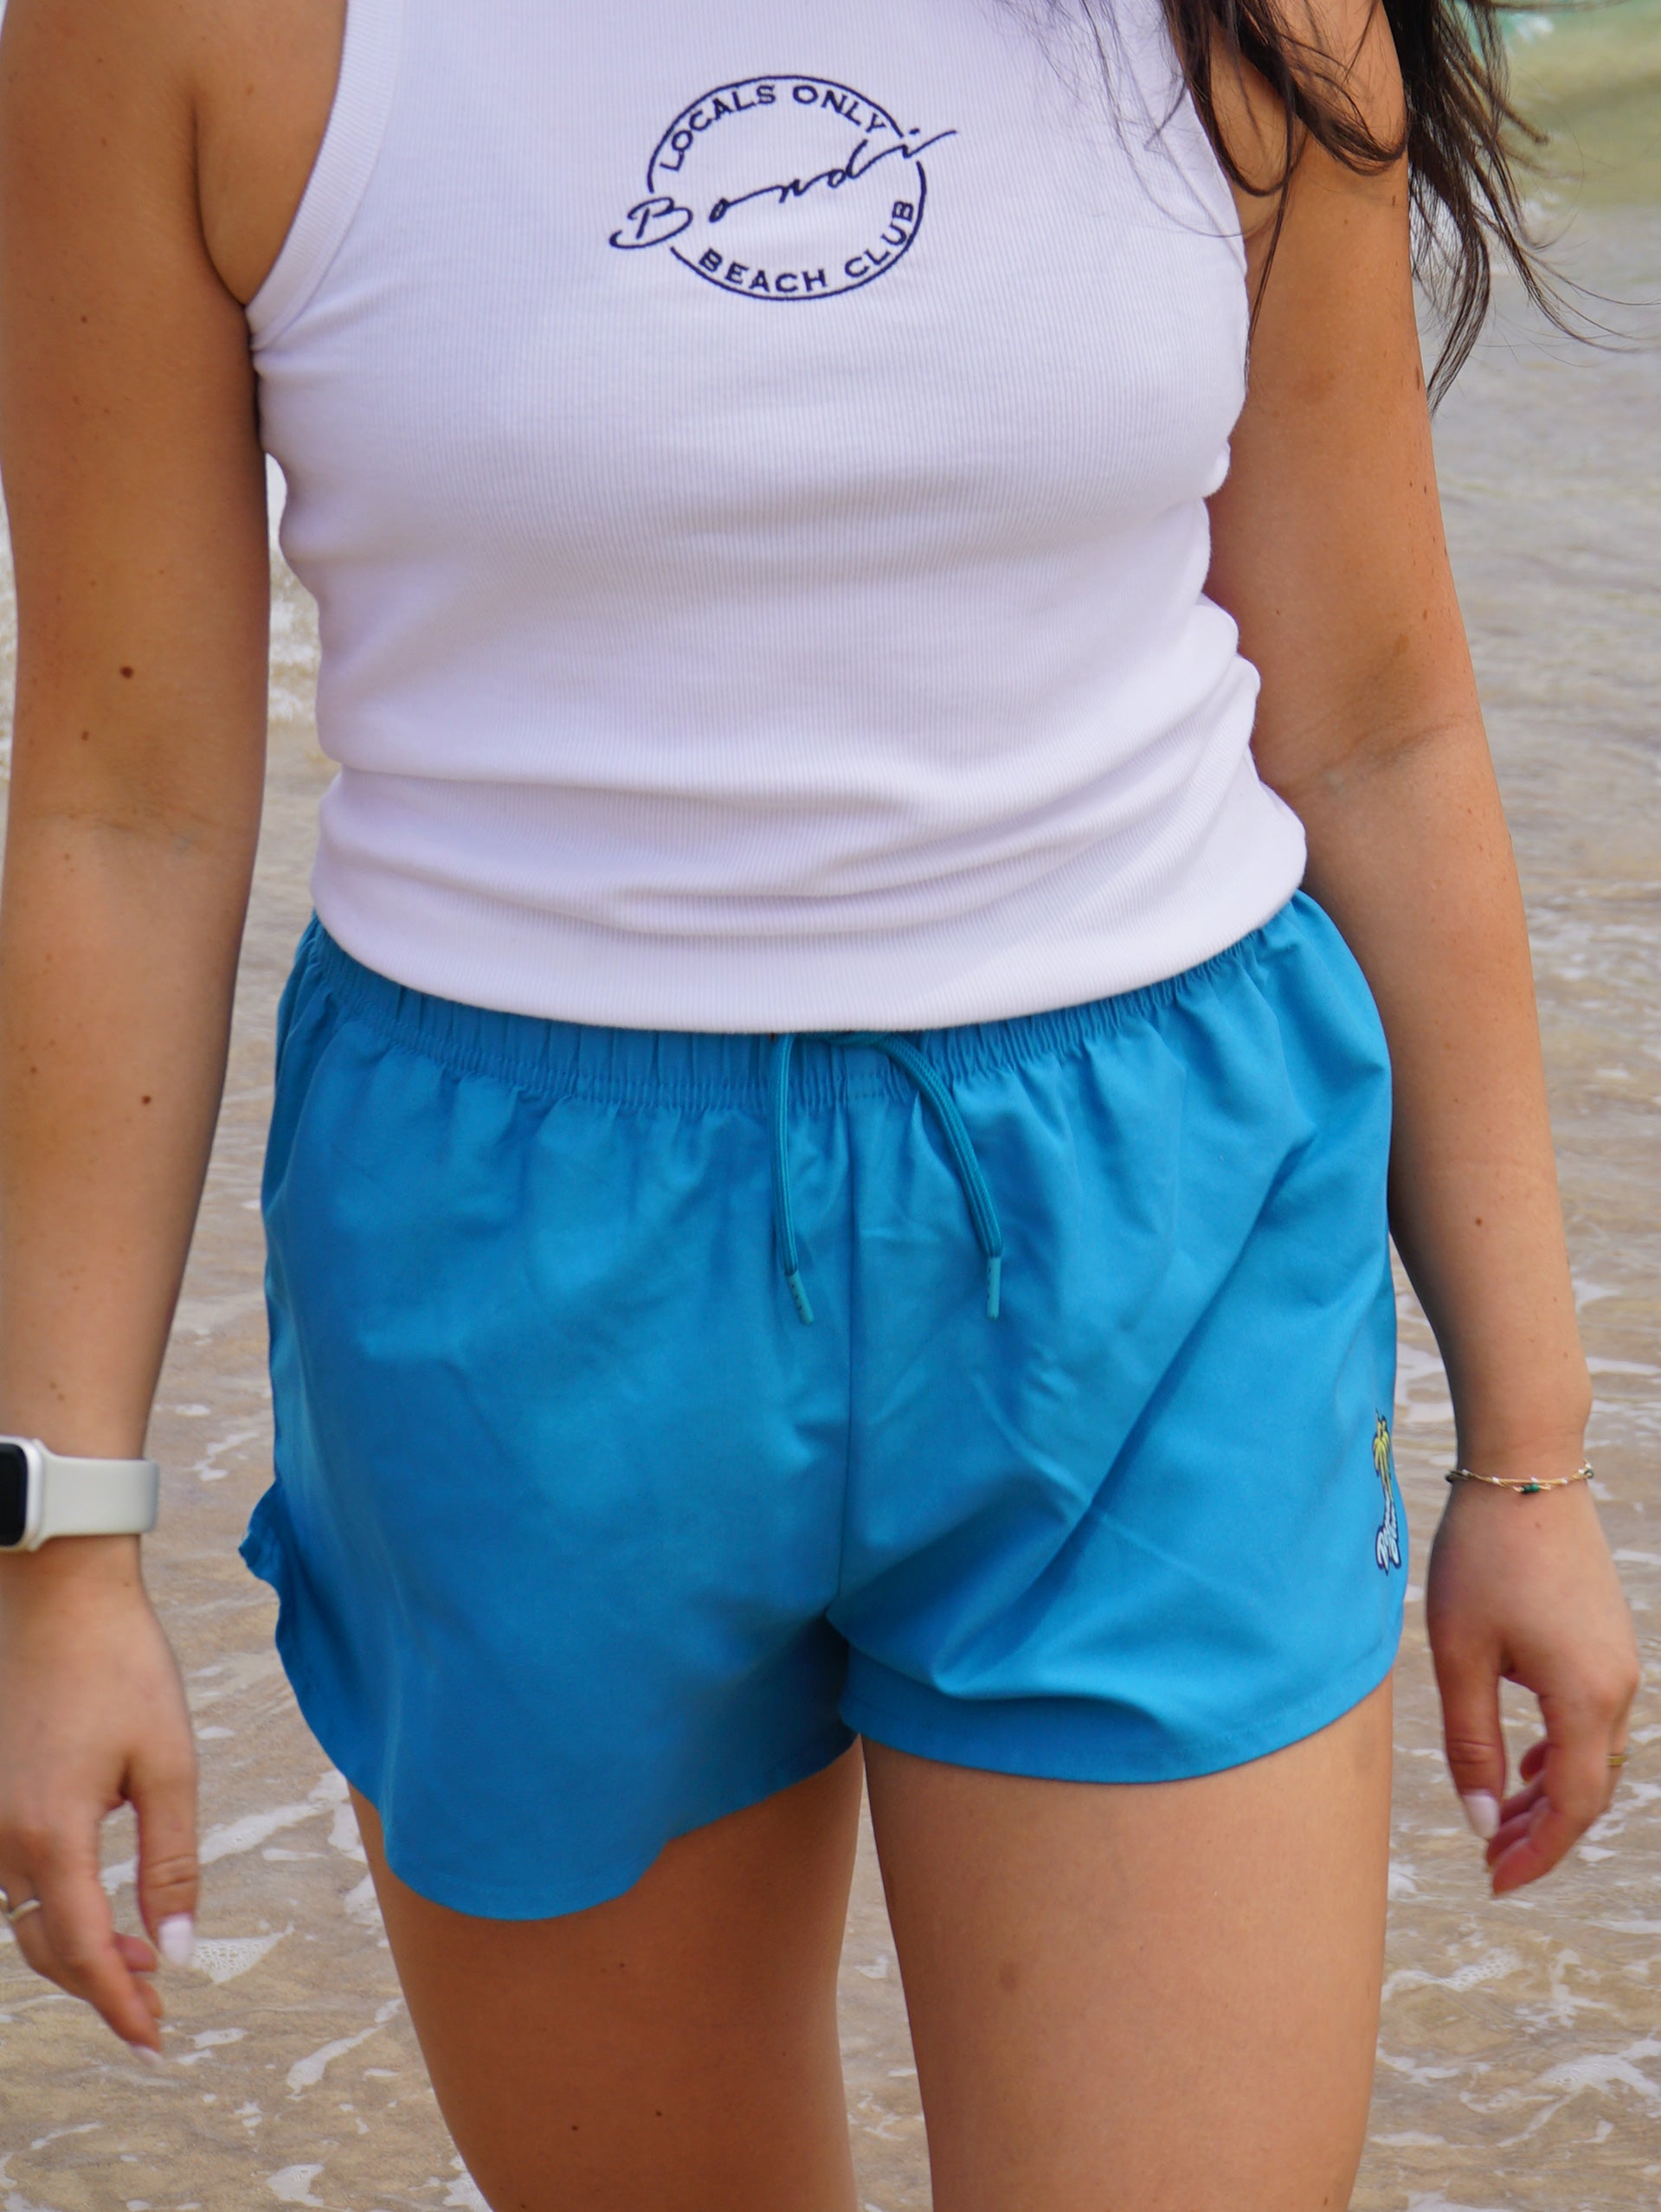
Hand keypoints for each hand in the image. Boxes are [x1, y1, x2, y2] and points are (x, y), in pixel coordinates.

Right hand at [0, 1537, 197, 2051]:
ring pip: (22, 1918)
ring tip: (141, 1959)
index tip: (155, 2041)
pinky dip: (49, 1907)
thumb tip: (179, 1946)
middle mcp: (0, 1838)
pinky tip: (95, 1903)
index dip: (119, 2003)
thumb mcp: (169, 1764)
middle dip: (101, 1985)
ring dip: (75, 1947)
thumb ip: (172, 1861)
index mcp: (50, 1836)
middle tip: (158, 2008)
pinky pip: (8, 1880)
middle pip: (46, 1946)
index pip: (82, 1951)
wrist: (58, 1594)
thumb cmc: (123, 1666)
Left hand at [1427, 1474, 1638, 1892]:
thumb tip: (1479, 1818)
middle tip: (1487, 1858)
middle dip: (1540, 1831)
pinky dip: (1559, 1751)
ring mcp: (1619, 1661)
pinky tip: (1523, 1762)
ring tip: (1495, 1817)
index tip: (1492, 1882)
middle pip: (1588, 1788)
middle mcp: (1618, 1687)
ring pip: (1591, 1753)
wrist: (1525, 1468)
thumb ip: (1469, 1741)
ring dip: (1546, 1791)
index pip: (1569, 1807)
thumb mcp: (1460, 1654)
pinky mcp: (1606, 1638)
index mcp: (1586, 1699)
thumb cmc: (1482, 1556)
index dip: (1534, 1853)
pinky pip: (1592, 1718)